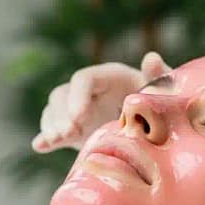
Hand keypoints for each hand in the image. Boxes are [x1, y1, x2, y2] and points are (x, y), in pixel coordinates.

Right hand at [32, 52, 171, 152]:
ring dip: (53, 125)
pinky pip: (53, 130)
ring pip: (54, 111)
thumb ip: (158, 76)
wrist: (159, 129)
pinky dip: (46, 138)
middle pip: (63, 94)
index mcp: (109, 77)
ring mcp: (79, 111)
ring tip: (57, 139)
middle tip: (69, 133)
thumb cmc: (162, 103)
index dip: (78, 96)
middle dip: (62, 114)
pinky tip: (40, 146)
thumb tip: (151, 58)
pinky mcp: (74, 130)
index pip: (83, 79)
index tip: (80, 117)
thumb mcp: (164, 90)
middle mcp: (89, 91)